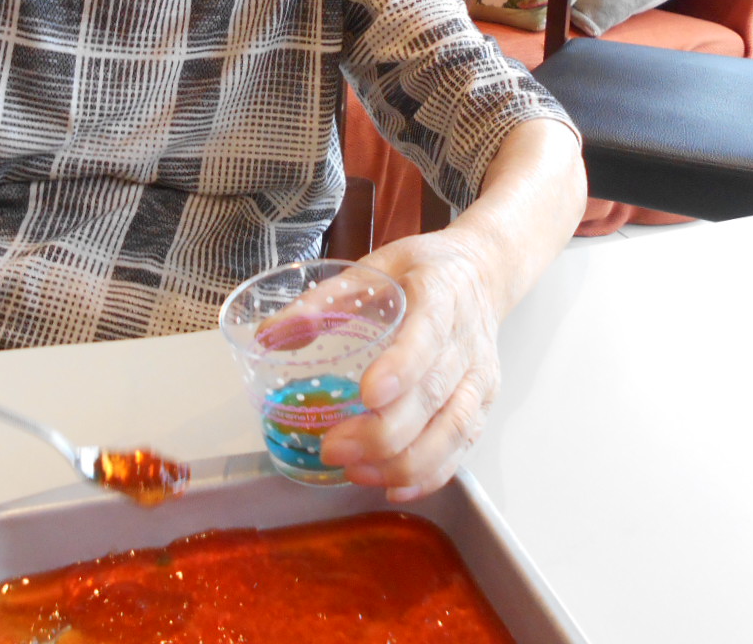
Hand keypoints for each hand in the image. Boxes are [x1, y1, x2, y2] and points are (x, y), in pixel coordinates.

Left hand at [318, 228, 501, 500]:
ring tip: (356, 471)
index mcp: (440, 295)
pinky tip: (393, 485)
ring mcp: (479, 376)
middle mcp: (466, 340)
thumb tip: (269, 335)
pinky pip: (463, 446)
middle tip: (334, 447)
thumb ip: (323, 300)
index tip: (367, 395)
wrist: (482, 274)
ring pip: (454, 429)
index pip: (428, 334)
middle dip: (385, 431)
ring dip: (406, 461)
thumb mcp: (374, 267)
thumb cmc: (421, 271)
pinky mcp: (482, 403)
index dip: (402, 367)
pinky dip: (431, 474)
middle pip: (435, 394)